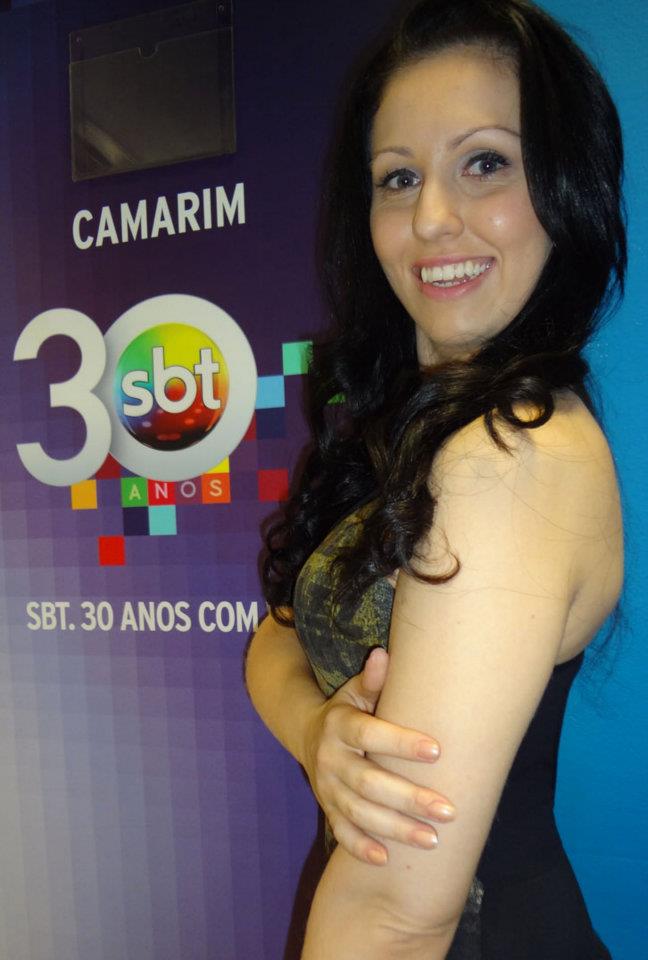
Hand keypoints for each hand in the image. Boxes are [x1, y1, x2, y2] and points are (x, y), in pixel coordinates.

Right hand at [302, 647, 455, 865]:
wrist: (307, 734)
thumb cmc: (347, 711)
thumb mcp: (353, 693)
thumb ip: (372, 681)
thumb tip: (383, 655)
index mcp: (339, 726)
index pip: (370, 734)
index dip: (401, 743)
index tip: (437, 751)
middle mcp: (330, 759)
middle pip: (369, 782)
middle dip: (409, 798)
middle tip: (448, 810)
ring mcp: (327, 788)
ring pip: (360, 812)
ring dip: (395, 828)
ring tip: (432, 839)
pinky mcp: (327, 808)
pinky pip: (341, 831)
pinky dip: (360, 847)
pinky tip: (386, 858)